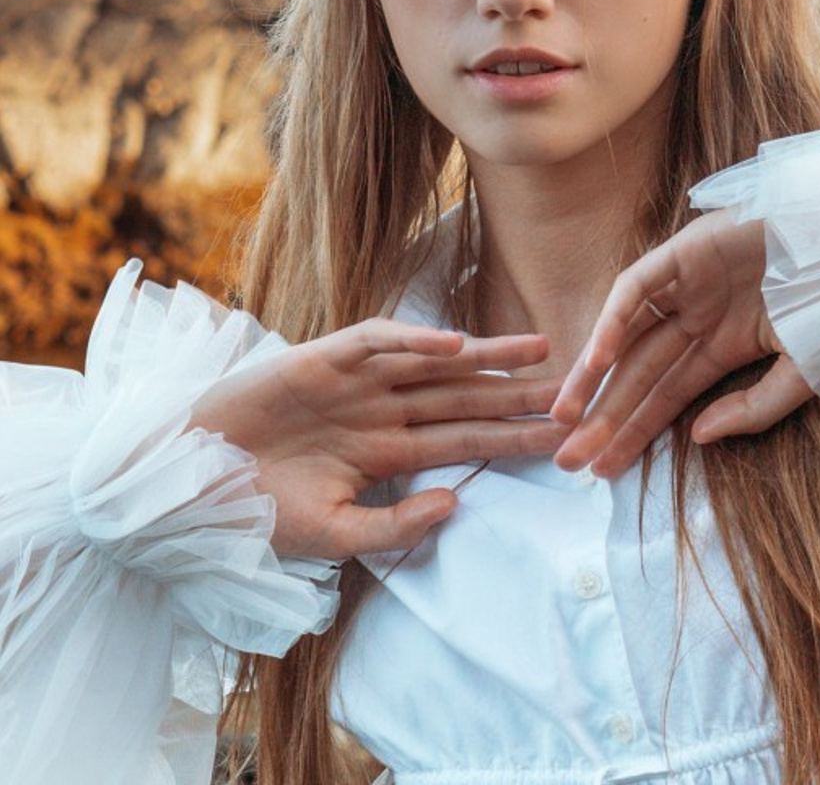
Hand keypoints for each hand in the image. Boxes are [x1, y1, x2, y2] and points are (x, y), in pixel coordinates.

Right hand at [188, 319, 567, 560]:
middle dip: (518, 392)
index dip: (513, 438)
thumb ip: (393, 526)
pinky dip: (413, 340)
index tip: (563, 438)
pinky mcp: (325, 358)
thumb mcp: (332, 533)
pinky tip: (454, 345)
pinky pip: (377, 341)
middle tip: (576, 385)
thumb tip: (454, 506)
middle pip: (465, 397)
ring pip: (435, 362)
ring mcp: (359, 382)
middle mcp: (385, 410)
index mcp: (390, 451)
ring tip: (539, 349)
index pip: (467, 442)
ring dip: (486, 355)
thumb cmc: (257, 511)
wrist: (188, 484)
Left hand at [551, 211, 813, 476]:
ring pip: (628, 334)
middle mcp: (700, 315)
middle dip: (603, 417)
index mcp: (726, 345)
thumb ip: (756, 408)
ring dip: (594, 375)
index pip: (668, 397)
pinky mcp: (687, 249)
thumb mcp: (807, 374)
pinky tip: (597, 361)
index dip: (634, 433)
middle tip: (566, 461)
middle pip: (640, 374)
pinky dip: (616, 320)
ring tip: (564, 418)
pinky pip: (638, 288)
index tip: (603, 473)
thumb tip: (697, 438)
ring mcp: (691, 282)